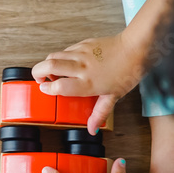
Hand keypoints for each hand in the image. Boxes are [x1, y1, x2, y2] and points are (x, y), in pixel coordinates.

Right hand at [31, 33, 145, 134]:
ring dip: (48, 64)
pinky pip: (65, 50)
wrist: (136, 48)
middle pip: (48, 65)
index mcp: (87, 83)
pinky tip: (68, 63)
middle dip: (37, 72)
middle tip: (41, 80)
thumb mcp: (113, 96)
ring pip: (54, 55)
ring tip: (53, 72)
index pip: (57, 86)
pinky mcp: (83, 43)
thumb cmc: (127, 72)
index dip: (47, 88)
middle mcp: (81, 67)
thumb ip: (99, 113)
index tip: (44, 89)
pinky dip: (61, 57)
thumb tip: (91, 129)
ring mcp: (81, 53)